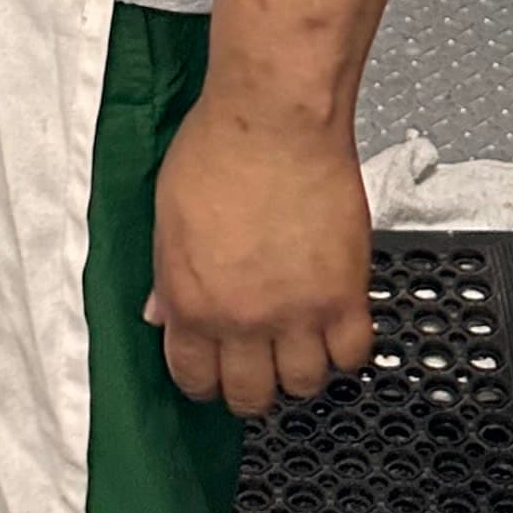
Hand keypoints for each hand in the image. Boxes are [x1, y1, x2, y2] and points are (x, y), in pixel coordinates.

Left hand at [144, 90, 374, 417]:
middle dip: (251, 384)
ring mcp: (297, 312)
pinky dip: (344, 345)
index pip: (194, 379)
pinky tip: (333, 322)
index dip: (204, 379)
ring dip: (299, 366)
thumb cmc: (220, 146)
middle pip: (250, 396)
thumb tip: (161, 314)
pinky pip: (352, 354)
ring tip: (298, 340)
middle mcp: (243, 319)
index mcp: (191, 301)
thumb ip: (167, 275)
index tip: (214, 371)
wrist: (275, 116)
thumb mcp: (168, 213)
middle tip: (257, 361)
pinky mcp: (344, 295)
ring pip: (303, 383)